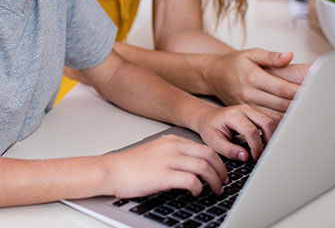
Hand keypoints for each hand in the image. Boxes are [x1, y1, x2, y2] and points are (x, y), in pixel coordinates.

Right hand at [107, 134, 227, 198]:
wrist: (111, 170)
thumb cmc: (130, 166)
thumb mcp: (155, 153)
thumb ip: (174, 156)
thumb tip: (193, 169)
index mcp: (170, 141)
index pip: (204, 147)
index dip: (217, 161)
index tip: (220, 172)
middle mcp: (171, 147)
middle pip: (209, 154)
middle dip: (221, 170)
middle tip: (223, 181)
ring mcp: (168, 160)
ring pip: (204, 167)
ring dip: (214, 181)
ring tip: (215, 190)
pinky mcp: (163, 175)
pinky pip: (192, 181)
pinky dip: (199, 188)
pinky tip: (196, 193)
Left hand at [195, 103, 276, 160]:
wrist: (207, 117)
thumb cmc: (210, 128)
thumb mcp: (214, 142)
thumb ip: (229, 150)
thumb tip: (246, 157)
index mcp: (232, 116)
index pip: (251, 131)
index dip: (256, 147)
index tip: (255, 158)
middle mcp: (244, 109)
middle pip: (267, 123)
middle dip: (270, 141)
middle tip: (264, 154)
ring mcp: (252, 109)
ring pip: (273, 119)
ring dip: (273, 136)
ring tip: (266, 149)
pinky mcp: (257, 112)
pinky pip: (272, 119)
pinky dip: (273, 131)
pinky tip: (267, 141)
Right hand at [208, 48, 305, 112]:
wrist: (214, 75)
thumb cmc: (234, 63)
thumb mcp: (251, 53)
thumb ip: (271, 56)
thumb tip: (289, 56)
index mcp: (253, 76)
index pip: (282, 88)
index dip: (300, 91)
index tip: (314, 92)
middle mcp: (249, 93)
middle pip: (281, 104)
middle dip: (300, 104)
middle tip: (318, 104)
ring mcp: (247, 105)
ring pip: (275, 115)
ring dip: (293, 115)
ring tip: (309, 113)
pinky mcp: (247, 113)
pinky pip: (267, 119)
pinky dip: (281, 121)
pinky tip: (293, 119)